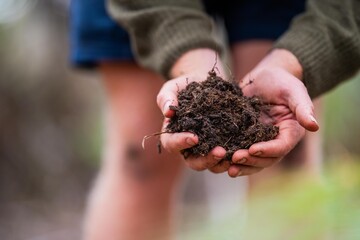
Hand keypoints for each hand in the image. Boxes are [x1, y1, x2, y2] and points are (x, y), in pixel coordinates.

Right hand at [157, 48, 230, 172]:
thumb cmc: (184, 85)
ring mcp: (207, 146)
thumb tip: (167, 112)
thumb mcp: (172, 88)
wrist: (205, 81)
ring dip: (221, 163)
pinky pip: (228, 155)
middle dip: (206, 159)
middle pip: (193, 161)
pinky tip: (244, 151)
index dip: (181, 143)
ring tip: (233, 155)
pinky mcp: (223, 142)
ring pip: (211, 164)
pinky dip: (234, 155)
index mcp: (173, 135)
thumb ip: (167, 98)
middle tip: (219, 151)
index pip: (172, 144)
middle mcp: (189, 146)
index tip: (194, 137)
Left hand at [228, 49, 318, 176]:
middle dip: (251, 161)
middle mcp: (274, 141)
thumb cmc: (282, 82)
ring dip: (240, 166)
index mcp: (289, 133)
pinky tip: (217, 159)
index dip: (267, 150)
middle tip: (235, 158)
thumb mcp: (294, 91)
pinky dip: (229, 158)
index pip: (280, 147)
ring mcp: (258, 141)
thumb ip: (303, 108)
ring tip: (226, 167)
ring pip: (251, 160)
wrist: (264, 78)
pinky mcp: (243, 137)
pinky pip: (238, 150)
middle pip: (265, 159)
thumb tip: (314, 126)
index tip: (253, 149)